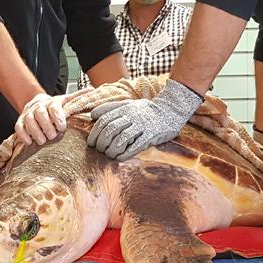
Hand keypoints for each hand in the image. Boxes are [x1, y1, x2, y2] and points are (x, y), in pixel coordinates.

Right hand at [14, 88, 91, 145]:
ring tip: (42, 141)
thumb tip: (93, 90)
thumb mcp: (66, 101)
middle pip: (40, 114)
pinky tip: (29, 142)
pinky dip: (23, 135)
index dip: (57, 117)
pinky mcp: (20, 122)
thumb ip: (78, 97)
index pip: (53, 107)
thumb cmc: (54, 106)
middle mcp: (39, 107)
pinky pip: (19, 128)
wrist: (36, 103)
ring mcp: (28, 115)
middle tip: (53, 136)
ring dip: (35, 131)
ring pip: (29, 121)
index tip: (62, 127)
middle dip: (46, 126)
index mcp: (51, 102)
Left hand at [87, 79, 202, 159]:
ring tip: (108, 154)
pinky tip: (119, 158)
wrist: (171, 109)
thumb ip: (110, 108)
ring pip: (121, 139)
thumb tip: (92, 115)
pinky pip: (135, 146)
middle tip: (99, 150)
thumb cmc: (145, 110)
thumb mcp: (128, 104)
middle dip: (101, 142)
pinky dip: (125, 154)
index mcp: (124, 108)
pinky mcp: (151, 135)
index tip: (91, 143)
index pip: (104, 120)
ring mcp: (142, 126)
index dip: (95, 133)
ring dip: (112, 149)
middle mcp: (132, 116)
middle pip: (110, 130)